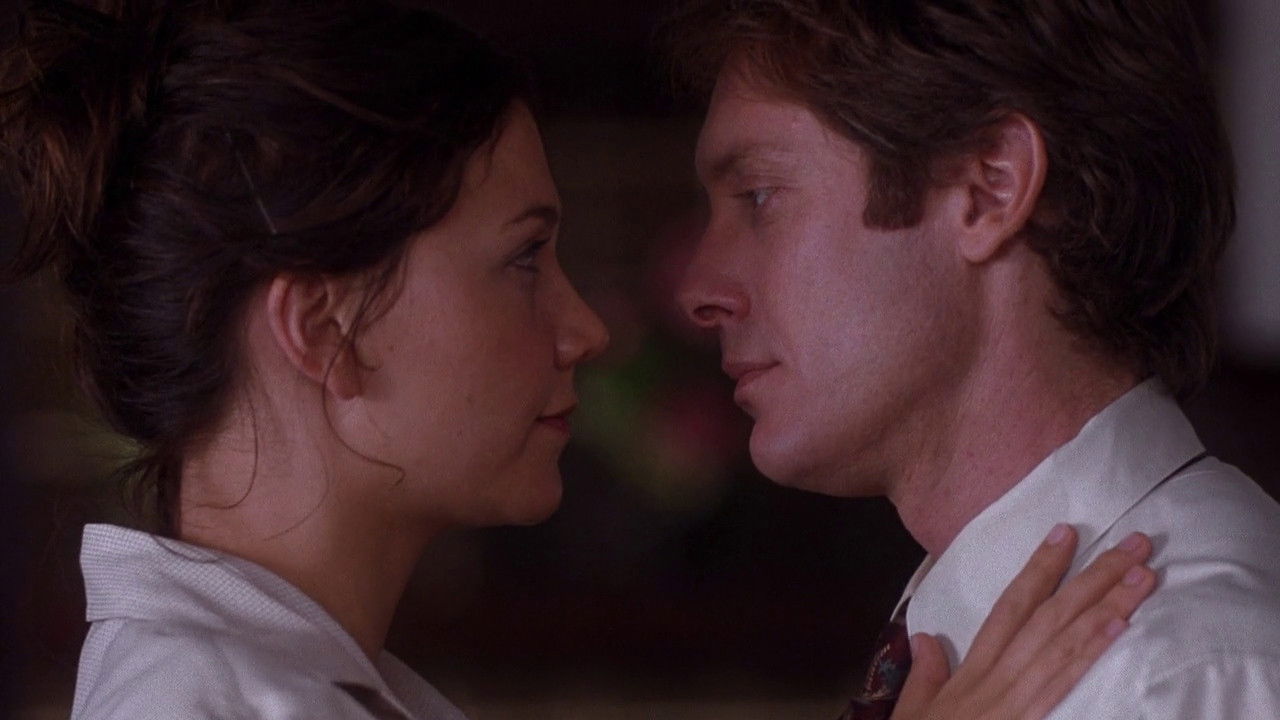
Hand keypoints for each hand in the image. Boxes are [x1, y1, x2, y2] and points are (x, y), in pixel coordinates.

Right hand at [889, 524, 1155, 719]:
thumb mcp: (914, 712)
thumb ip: (925, 674)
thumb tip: (924, 637)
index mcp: (973, 670)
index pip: (1010, 606)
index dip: (1039, 568)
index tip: (1067, 531)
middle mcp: (997, 676)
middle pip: (1050, 614)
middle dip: (1094, 575)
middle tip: (1136, 543)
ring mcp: (1016, 699)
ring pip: (1065, 640)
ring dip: (1108, 603)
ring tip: (1142, 575)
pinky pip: (1065, 679)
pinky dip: (1092, 649)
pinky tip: (1119, 624)